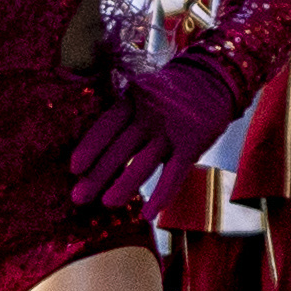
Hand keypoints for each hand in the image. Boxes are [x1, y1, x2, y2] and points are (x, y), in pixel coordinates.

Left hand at [69, 51, 248, 214]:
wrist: (216, 76)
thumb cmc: (174, 92)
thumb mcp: (145, 95)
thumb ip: (127, 119)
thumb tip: (99, 152)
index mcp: (133, 100)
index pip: (107, 125)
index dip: (90, 146)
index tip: (74, 168)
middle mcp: (150, 115)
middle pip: (119, 148)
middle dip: (98, 174)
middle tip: (79, 197)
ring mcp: (172, 130)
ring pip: (143, 162)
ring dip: (124, 185)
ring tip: (108, 204)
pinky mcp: (193, 143)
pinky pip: (175, 173)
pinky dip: (162, 195)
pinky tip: (149, 214)